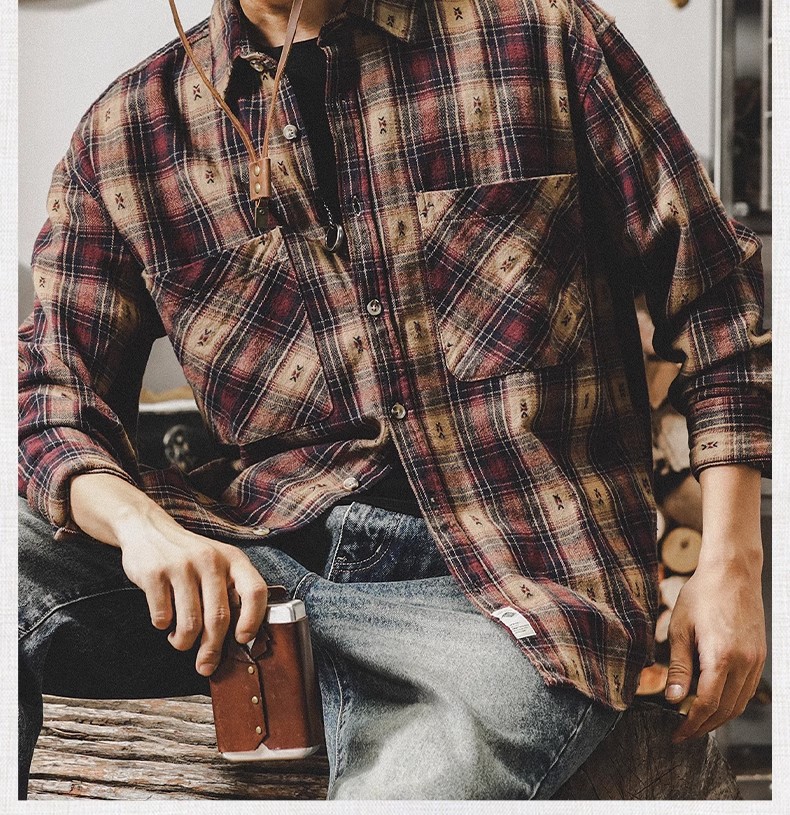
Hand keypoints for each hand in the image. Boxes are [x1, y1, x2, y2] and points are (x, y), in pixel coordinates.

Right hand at [117, 518, 268, 676]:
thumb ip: (230, 592)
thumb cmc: (190, 557)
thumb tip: (238, 641)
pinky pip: (162, 617)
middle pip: (219, 617)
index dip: (252, 619)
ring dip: (184, 642)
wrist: (149, 529)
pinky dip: (163, 627)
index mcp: (233, 559)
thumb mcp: (218, 564)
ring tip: (180, 639)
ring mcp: (182, 566)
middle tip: (205, 665)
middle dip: (212, 649)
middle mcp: (211, 560)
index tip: (243, 639)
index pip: (255, 591)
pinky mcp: (155, 574)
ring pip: (190, 624)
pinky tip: (165, 620)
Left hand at [664, 555, 765, 742]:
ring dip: (718, 717)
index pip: (706, 705)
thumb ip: (678, 667)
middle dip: (704, 726)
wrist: (732, 573)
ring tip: (696, 721)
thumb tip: (672, 699)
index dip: (691, 724)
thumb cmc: (701, 595)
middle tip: (684, 734)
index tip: (676, 735)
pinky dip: (731, 702)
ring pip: (740, 704)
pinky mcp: (760, 656)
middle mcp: (745, 663)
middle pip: (726, 710)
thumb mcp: (680, 629)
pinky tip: (714, 701)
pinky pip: (747, 690)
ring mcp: (756, 661)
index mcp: (722, 657)